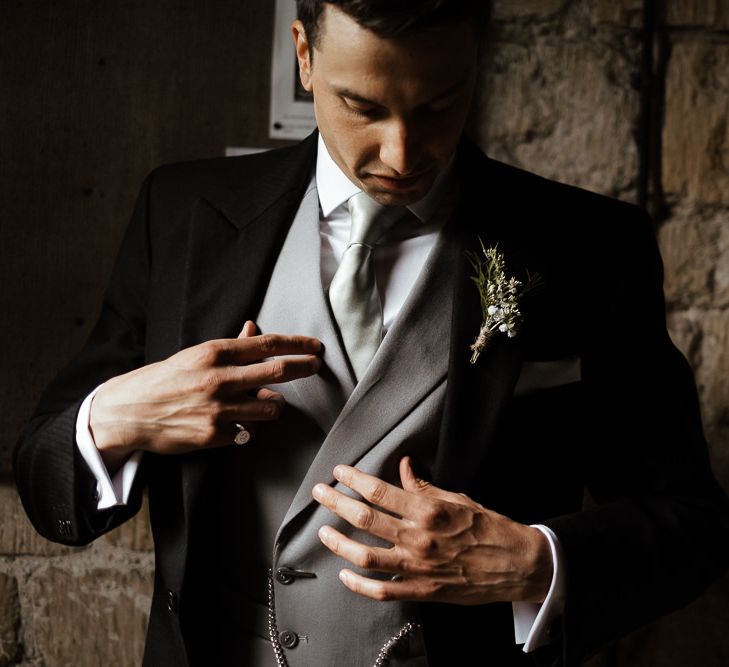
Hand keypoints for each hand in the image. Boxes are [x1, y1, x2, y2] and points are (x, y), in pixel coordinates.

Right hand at [89, 320, 321, 467]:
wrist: (128, 412)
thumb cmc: (165, 379)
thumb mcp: (196, 355)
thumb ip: (230, 346)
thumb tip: (254, 329)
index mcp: (214, 353)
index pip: (267, 345)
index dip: (297, 345)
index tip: (315, 346)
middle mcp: (219, 379)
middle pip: (277, 372)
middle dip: (304, 367)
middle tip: (316, 366)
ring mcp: (218, 409)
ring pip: (270, 407)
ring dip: (276, 403)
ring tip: (269, 401)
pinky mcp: (215, 435)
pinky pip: (247, 430)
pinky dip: (247, 425)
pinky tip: (235, 421)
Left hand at [312, 457, 552, 604]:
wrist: (516, 565)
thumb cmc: (489, 528)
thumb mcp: (458, 498)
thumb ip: (425, 486)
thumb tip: (404, 466)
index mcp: (428, 509)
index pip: (379, 491)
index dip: (353, 479)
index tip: (339, 472)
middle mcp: (418, 537)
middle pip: (365, 518)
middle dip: (336, 503)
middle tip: (320, 493)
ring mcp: (417, 566)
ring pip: (365, 555)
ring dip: (339, 543)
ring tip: (324, 531)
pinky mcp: (421, 590)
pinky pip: (382, 589)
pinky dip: (358, 584)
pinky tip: (344, 574)